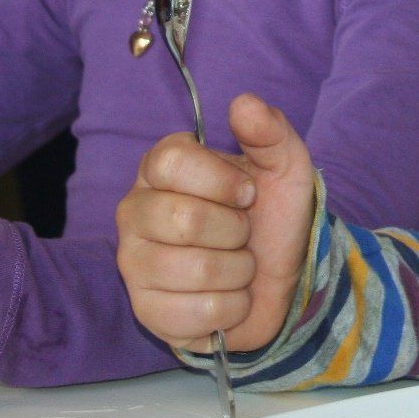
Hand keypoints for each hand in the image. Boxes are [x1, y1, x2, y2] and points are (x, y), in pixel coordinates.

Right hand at [116, 93, 315, 353]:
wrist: (282, 276)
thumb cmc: (272, 213)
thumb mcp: (284, 165)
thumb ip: (269, 131)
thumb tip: (243, 103)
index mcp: (160, 167)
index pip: (172, 162)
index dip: (222, 181)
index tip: (247, 193)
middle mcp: (135, 211)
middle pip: (183, 220)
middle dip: (235, 230)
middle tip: (243, 233)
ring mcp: (134, 264)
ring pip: (195, 270)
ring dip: (238, 271)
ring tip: (238, 265)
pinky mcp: (147, 311)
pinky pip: (197, 314)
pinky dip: (232, 308)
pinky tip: (229, 297)